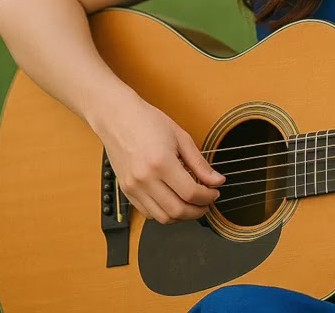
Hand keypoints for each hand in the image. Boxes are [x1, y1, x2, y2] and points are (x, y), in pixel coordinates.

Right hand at [93, 97, 224, 224]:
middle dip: (198, 210)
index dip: (208, 197)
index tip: (215, 192)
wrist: (117, 117)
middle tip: (207, 202)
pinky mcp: (126, 190)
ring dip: (181, 216)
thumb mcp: (181, 137)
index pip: (190, 193)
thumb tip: (217, 180)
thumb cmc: (148, 122)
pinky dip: (164, 213)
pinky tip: (173, 201)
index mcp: (161, 163)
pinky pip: (147, 213)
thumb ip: (200, 163)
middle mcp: (145, 179)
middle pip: (177, 211)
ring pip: (162, 217)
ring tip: (192, 204)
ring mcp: (133, 187)